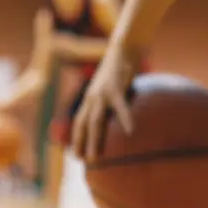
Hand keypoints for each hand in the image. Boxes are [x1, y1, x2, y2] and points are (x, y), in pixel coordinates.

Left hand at [72, 44, 138, 160]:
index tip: (76, 154)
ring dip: (93, 139)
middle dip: (80, 143)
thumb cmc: (123, 65)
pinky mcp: (116, 88)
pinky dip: (126, 119)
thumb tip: (122, 114)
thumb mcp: (114, 84)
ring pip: (95, 120)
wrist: (124, 46)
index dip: (76, 137)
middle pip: (82, 124)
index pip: (79, 120)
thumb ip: (114, 99)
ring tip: (95, 156)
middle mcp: (92, 96)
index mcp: (91, 96)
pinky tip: (132, 131)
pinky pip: (121, 107)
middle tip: (82, 162)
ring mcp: (103, 93)